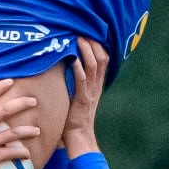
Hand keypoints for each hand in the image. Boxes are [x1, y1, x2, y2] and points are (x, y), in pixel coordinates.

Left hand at [62, 40, 107, 157]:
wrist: (79, 138)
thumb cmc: (74, 118)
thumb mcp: (78, 97)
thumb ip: (76, 83)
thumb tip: (66, 67)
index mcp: (97, 85)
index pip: (103, 60)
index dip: (98, 45)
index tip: (90, 32)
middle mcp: (96, 86)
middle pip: (101, 59)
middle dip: (93, 43)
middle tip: (83, 30)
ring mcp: (91, 92)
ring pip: (94, 66)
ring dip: (86, 51)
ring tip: (79, 39)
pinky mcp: (82, 99)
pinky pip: (82, 80)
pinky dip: (78, 68)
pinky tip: (73, 58)